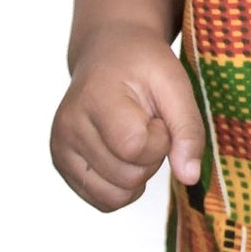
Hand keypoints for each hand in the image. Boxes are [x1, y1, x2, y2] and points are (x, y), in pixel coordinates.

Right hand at [49, 22, 205, 212]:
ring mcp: (60, 148)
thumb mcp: (175, 83)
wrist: (109, 50)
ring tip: (133, 136)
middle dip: (151, 156)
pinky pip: (103, 200)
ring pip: (115, 197)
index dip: (160, 138)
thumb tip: (190, 177)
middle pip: (127, 176)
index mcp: (94, 98)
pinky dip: (122, 185)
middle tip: (146, 122)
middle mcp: (68, 127)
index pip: (135, 147)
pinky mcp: (62, 164)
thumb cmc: (142, 64)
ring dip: (137, 173)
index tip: (157, 115)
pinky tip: (122, 153)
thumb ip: (188, 129)